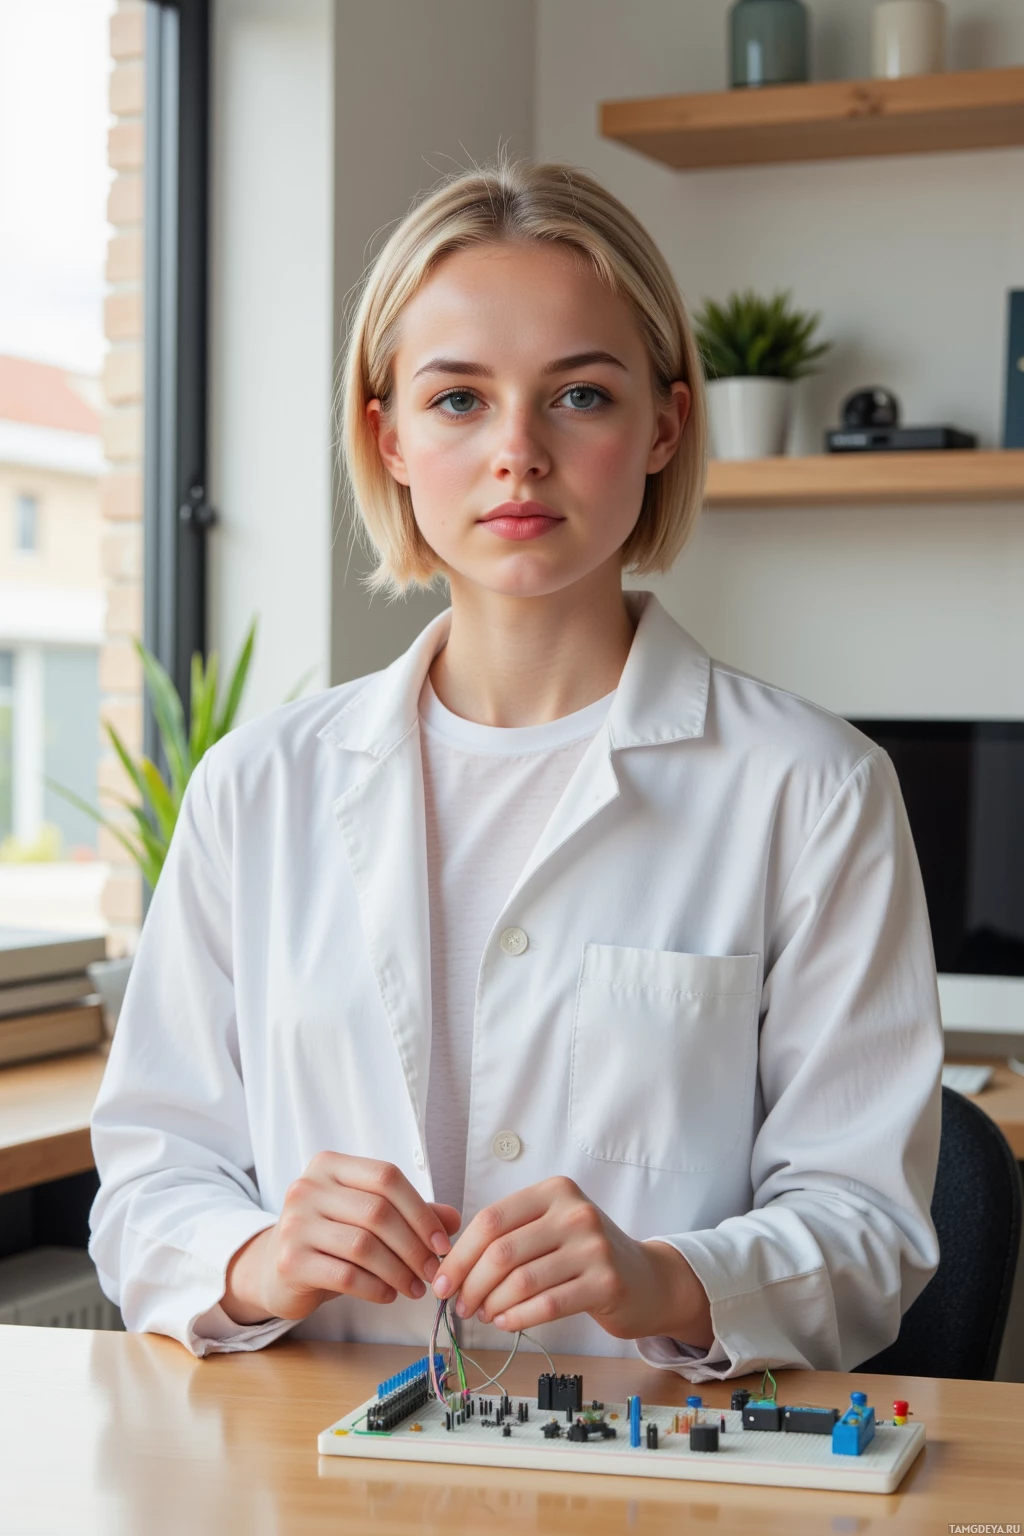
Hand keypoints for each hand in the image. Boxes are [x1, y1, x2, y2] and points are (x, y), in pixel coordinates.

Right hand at [222, 1152, 460, 1324]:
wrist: (274, 1268)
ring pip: (363, 1245)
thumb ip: (408, 1212)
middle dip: (414, 1246)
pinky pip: (345, 1275)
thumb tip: (454, 1219)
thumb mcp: (366, 1216)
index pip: (386, 1177)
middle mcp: (307, 1187)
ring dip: (398, 1270)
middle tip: (433, 1272)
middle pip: (378, 1212)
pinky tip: (389, 1294)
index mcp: (329, 1165)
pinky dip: (376, 1288)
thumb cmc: (329, 1237)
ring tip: (415, 1287)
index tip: (442, 1243)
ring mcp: (294, 1223)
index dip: (420, 1210)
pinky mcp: (290, 1261)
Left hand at [430, 1176, 712, 1346]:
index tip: (442, 1281)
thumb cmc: (586, 1256)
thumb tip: (450, 1266)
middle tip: (460, 1305)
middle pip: (502, 1252)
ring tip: (485, 1314)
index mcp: (554, 1191)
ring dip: (492, 1304)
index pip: (491, 1220)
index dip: (460, 1254)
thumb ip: (509, 1236)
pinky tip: (507, 1322)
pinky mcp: (606, 1282)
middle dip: (471, 1284)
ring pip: (521, 1281)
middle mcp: (575, 1212)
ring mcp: (594, 1246)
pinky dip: (517, 1318)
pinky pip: (547, 1304)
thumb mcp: (551, 1228)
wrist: (647, 1278)